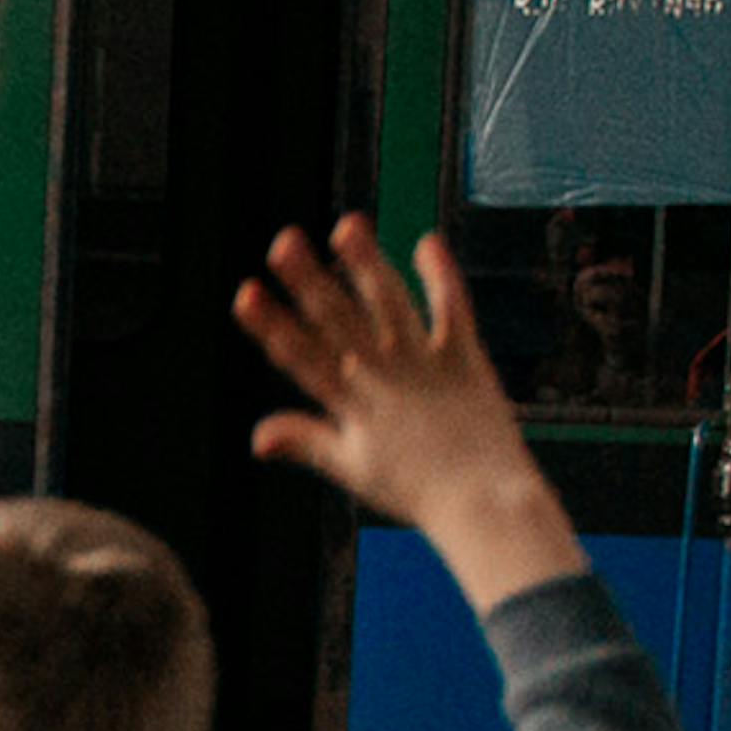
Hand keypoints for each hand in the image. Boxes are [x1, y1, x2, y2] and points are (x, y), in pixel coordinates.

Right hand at [236, 216, 585, 615]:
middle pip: (340, 322)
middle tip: (284, 241)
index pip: (301, 359)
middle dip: (308, 280)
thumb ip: (305, 442)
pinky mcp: (466, 359)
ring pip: (389, 305)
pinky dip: (441, 275)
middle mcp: (383, 379)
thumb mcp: (353, 470)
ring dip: (366, 263)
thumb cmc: (418, 493)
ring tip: (347, 225)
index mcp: (351, 408)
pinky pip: (452, 309)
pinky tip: (426, 242)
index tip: (246, 294)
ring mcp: (425, 366)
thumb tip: (256, 436)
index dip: (271, 325)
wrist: (484, 505)